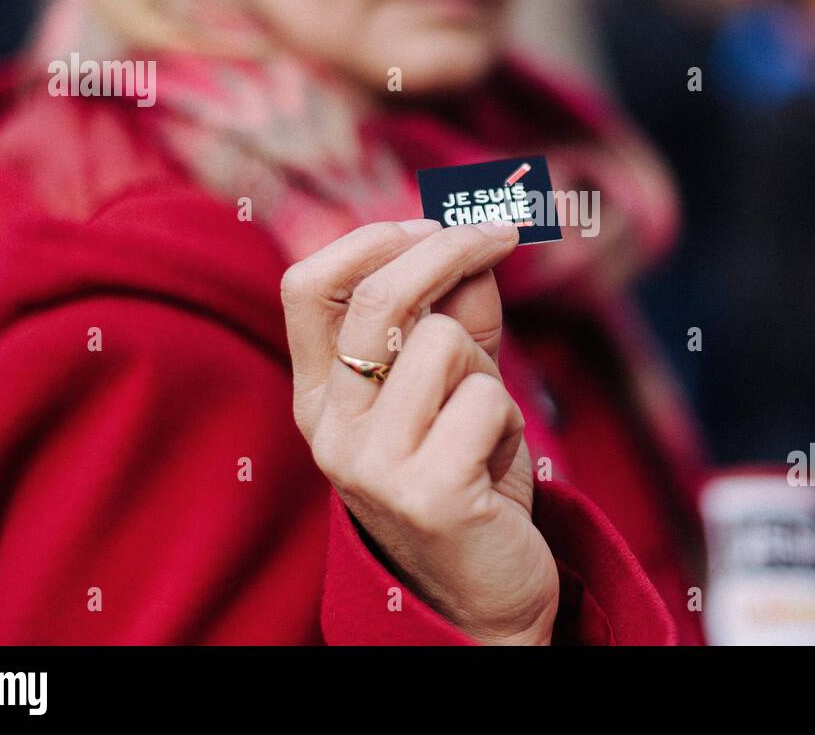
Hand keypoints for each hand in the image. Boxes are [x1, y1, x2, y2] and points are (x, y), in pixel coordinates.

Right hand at [280, 219, 558, 644]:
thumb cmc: (468, 475)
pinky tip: (494, 464)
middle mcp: (328, 429)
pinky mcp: (423, 494)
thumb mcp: (457, 383)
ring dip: (488, 370)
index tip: (433, 223)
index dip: (372, 238)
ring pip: (444, 343)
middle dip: (451, 249)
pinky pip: (484, 400)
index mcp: (321, 395)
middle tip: (504, 235)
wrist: (483, 592)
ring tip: (484, 424)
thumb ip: (458, 315)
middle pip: (378, 296)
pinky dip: (508, 421)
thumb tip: (473, 241)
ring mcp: (368, 465)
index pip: (306, 285)